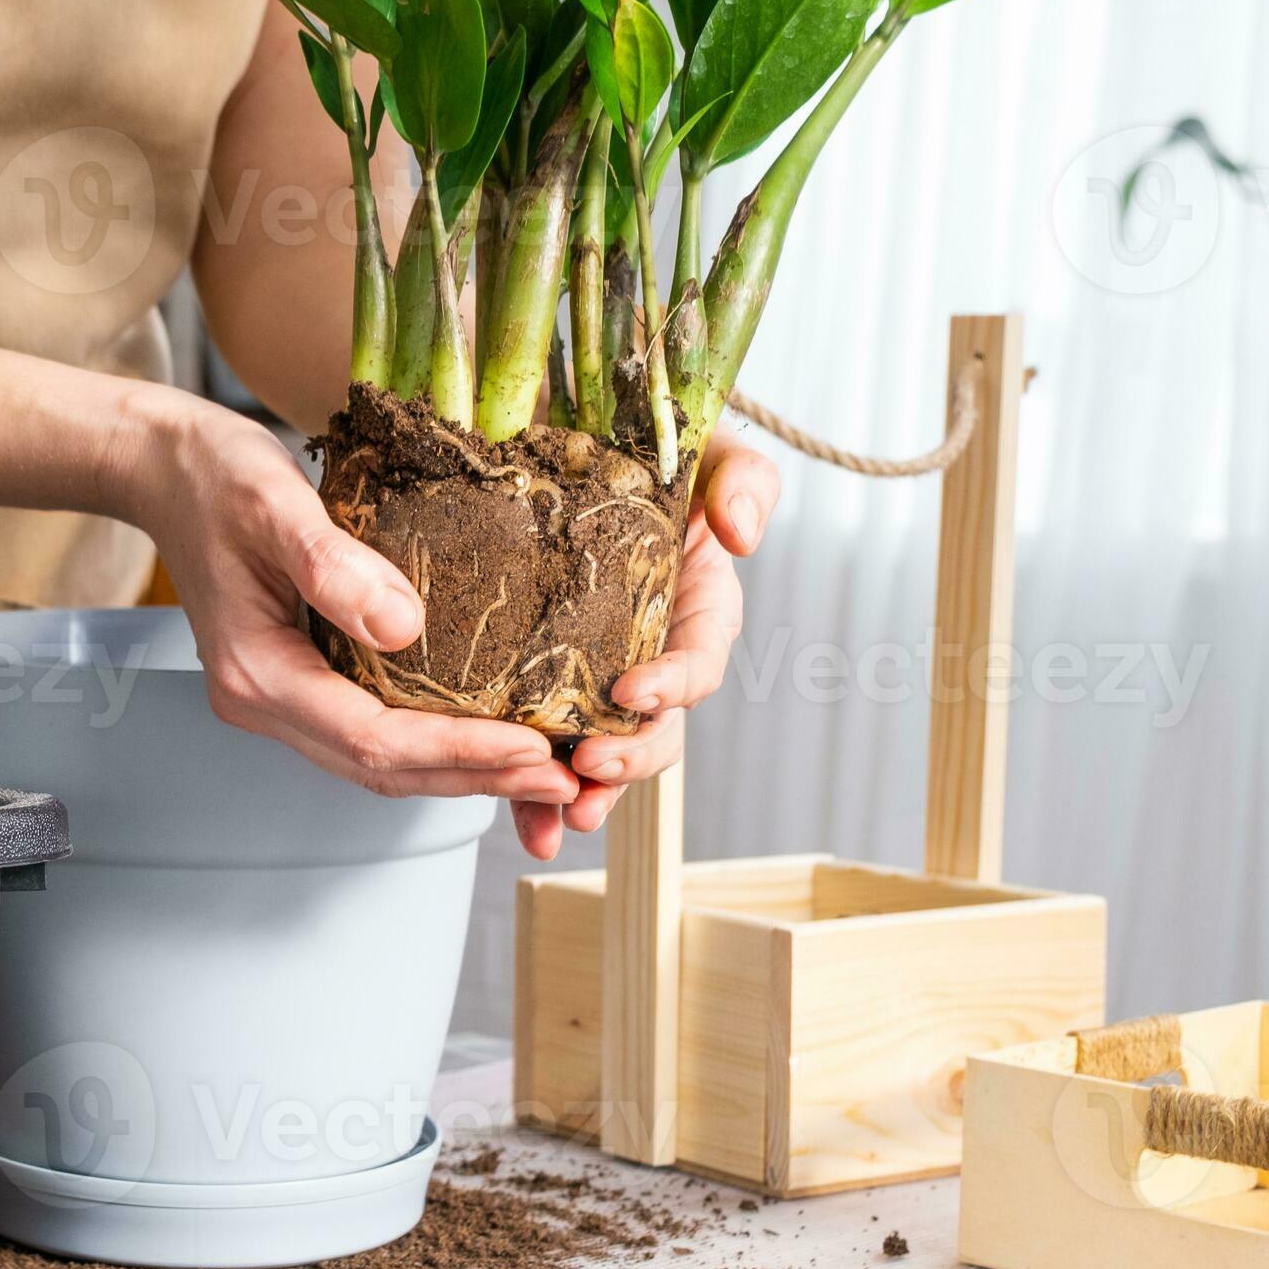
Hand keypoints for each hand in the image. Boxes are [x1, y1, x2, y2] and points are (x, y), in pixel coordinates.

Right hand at [115, 394, 581, 808]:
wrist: (170, 469)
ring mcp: (282, 699)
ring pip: (381, 762)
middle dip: (475, 778)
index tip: (532, 749)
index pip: (371, 739)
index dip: (457, 752)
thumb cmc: (215, 478)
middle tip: (561, 782)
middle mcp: (267, 703)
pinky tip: (489, 734)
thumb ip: (332, 565)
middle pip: (382, 770)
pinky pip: (375, 731)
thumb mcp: (272, 503)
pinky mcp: (303, 681)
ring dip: (463, 771)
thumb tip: (404, 627)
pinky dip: (436, 742)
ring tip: (544, 771)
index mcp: (257, 674)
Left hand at [510, 424, 781, 861]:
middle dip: (629, 759)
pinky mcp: (543, 689)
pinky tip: (525, 827)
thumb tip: (742, 535)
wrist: (560, 440)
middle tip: (588, 770)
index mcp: (696, 608)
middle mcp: (653, 655)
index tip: (633, 692)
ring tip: (558, 822)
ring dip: (587, 795)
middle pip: (656, 729)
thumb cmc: (645, 444)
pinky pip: (543, 748)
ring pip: (603, 754)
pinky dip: (534, 795)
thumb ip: (743, 478)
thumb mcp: (705, 445)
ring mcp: (598, 679)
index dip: (673, 684)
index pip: (698, 659)